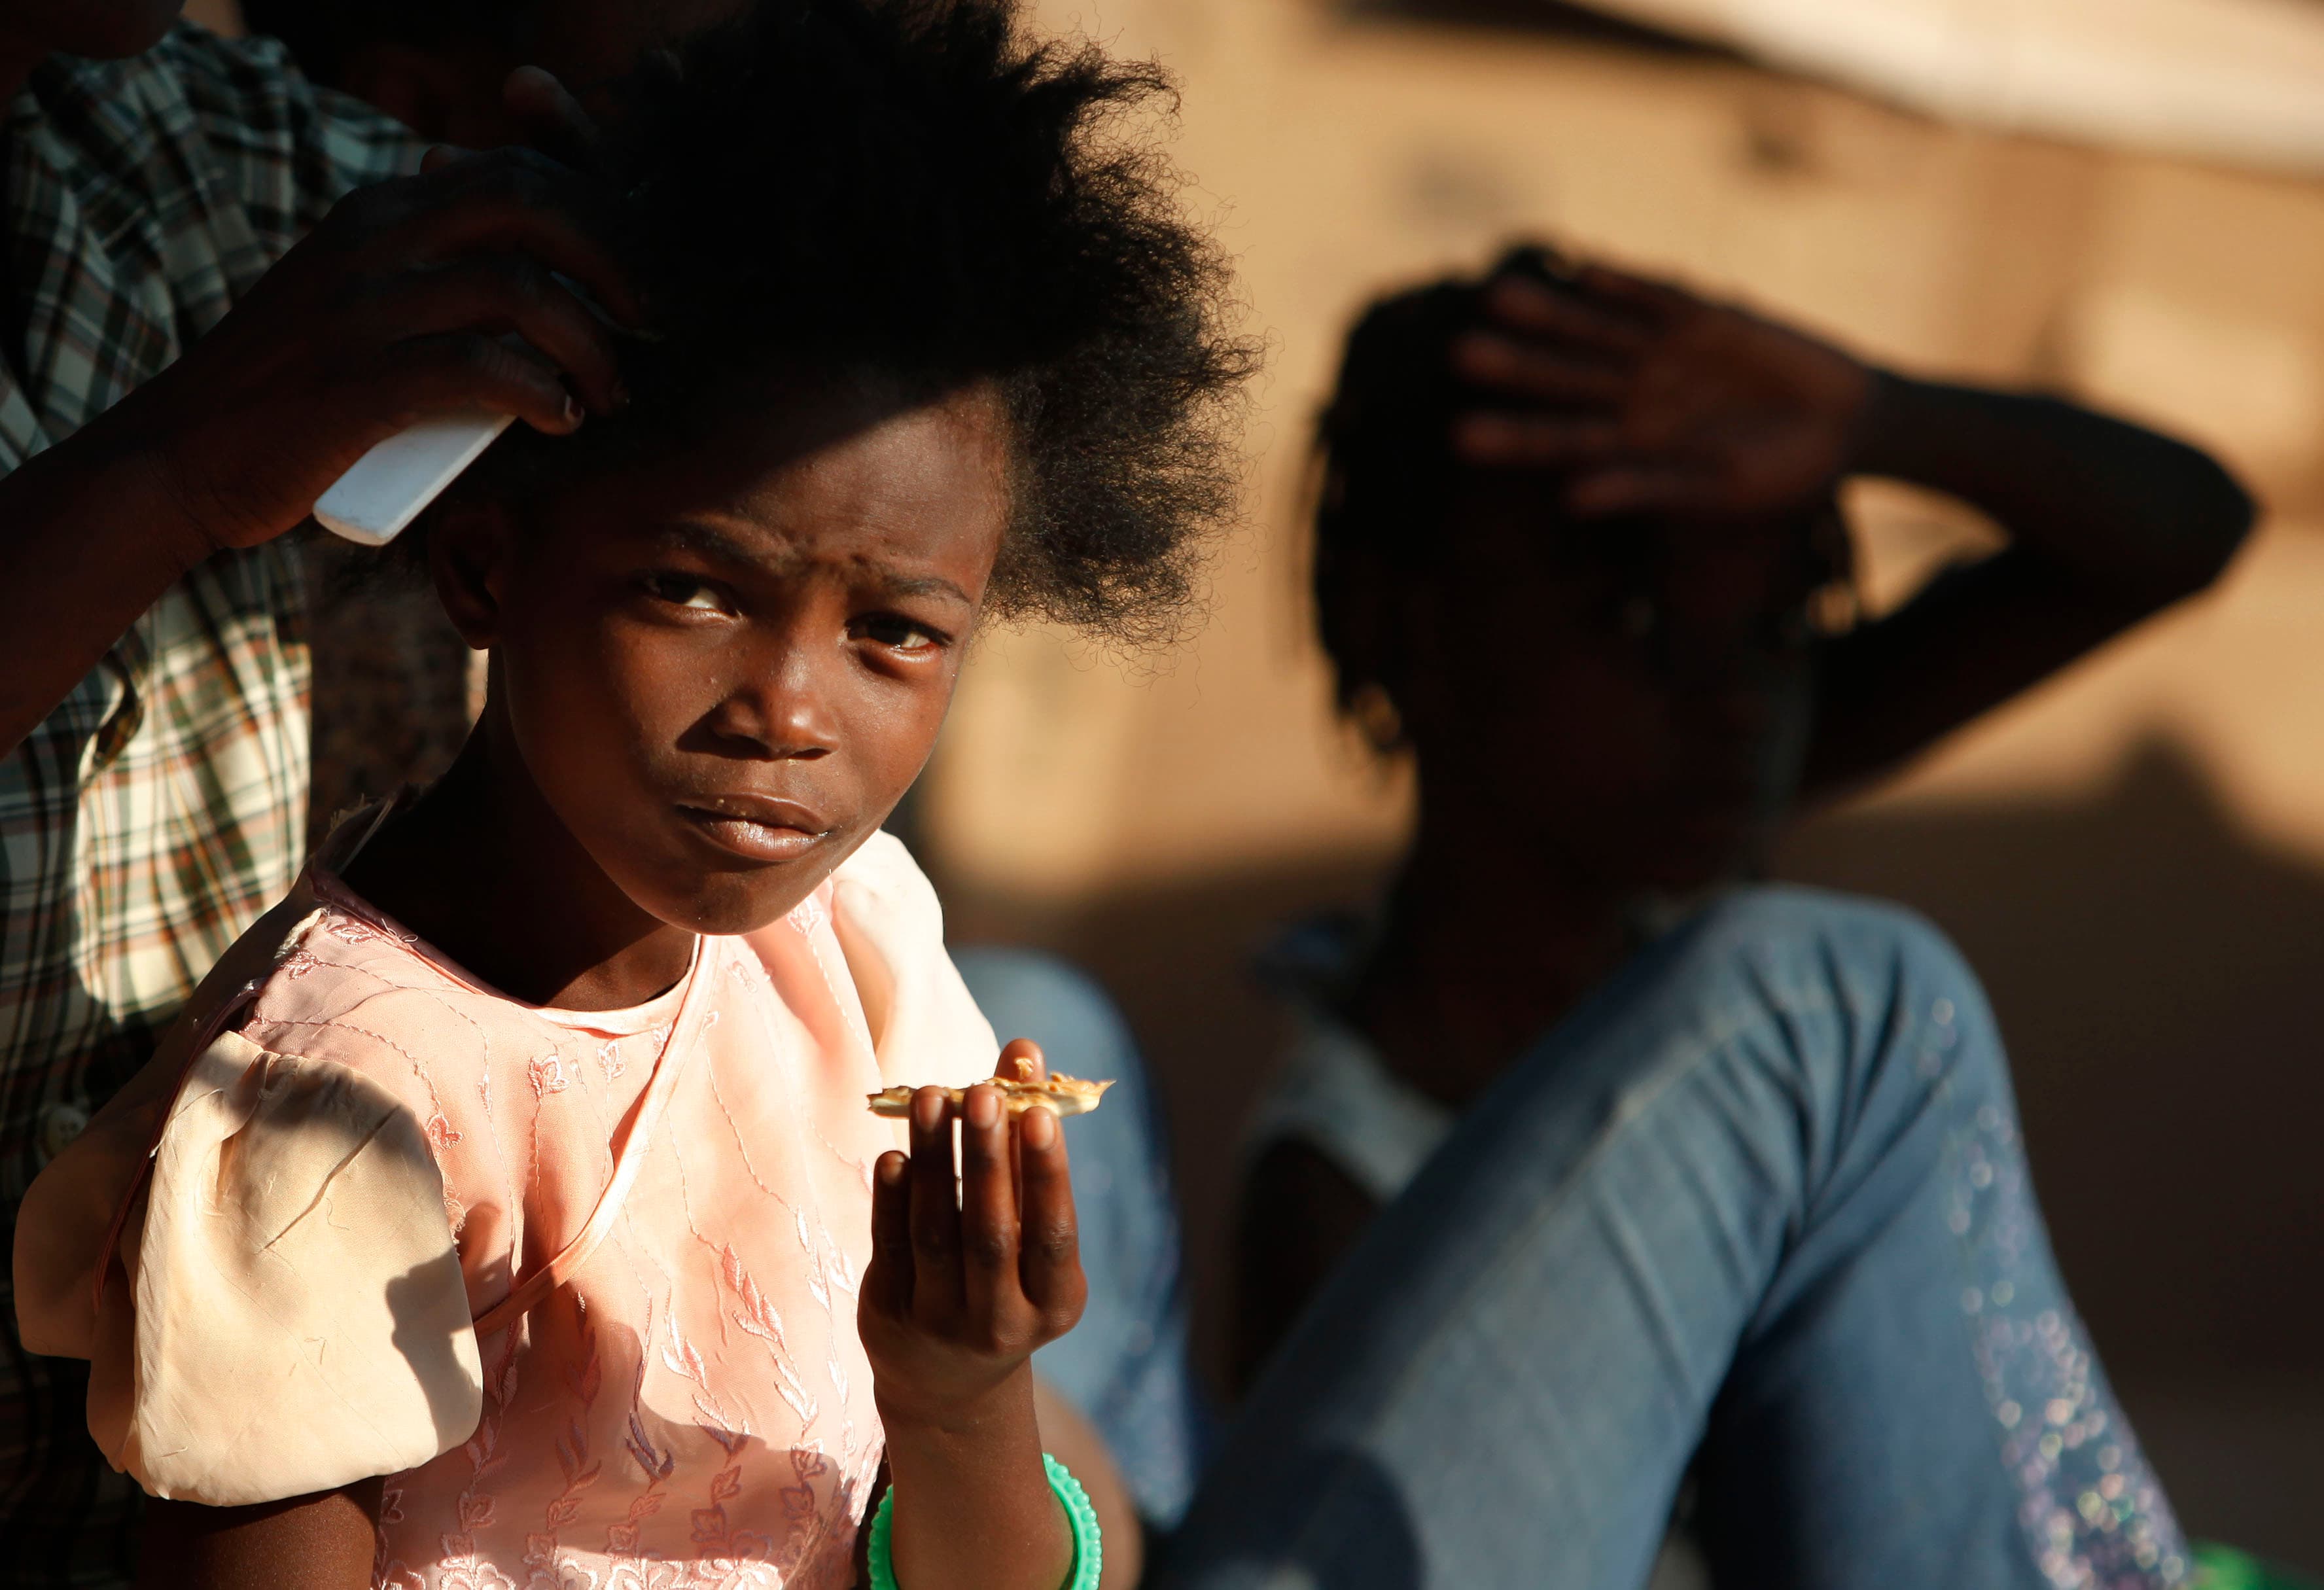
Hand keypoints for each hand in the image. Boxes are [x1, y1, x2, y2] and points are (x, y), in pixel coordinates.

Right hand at [90, 69, 642, 561]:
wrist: (179, 459)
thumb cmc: (292, 396)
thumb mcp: (359, 307)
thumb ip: (431, 279)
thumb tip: (537, 285)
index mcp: (380, 211)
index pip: (515, 173)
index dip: (599, 215)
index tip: (641, 278)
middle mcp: (372, 240)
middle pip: (531, 204)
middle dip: (615, 262)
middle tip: (651, 326)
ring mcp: (361, 307)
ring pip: (520, 289)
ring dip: (590, 344)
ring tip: (611, 393)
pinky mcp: (357, 382)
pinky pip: (480, 367)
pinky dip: (541, 392)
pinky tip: (563, 421)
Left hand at [860, 1040, 1087, 1431]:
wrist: (948, 1380)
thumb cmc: (1005, 1274)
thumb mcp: (1029, 1227)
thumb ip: (1026, 1143)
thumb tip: (1024, 1050)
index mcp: (1055, 1303)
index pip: (1054, 1234)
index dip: (1047, 1172)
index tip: (1039, 1110)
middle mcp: (1002, 1323)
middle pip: (992, 1233)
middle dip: (987, 1158)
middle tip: (981, 1091)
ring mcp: (941, 1324)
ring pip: (936, 1234)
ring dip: (934, 1160)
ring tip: (932, 1096)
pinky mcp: (889, 1316)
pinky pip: (891, 1247)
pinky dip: (893, 1196)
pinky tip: (896, 1152)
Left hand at [1450, 261, 1871, 521]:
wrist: (1846, 427)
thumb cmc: (1775, 474)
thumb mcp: (1714, 490)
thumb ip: (1643, 489)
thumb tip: (1570, 499)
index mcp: (1625, 446)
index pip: (1554, 442)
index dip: (1511, 437)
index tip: (1459, 436)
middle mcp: (1631, 396)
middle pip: (1561, 379)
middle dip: (1515, 367)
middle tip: (1461, 354)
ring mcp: (1662, 353)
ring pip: (1594, 330)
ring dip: (1552, 315)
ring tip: (1500, 297)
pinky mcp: (1703, 316)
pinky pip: (1654, 297)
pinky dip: (1622, 285)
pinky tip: (1581, 270)